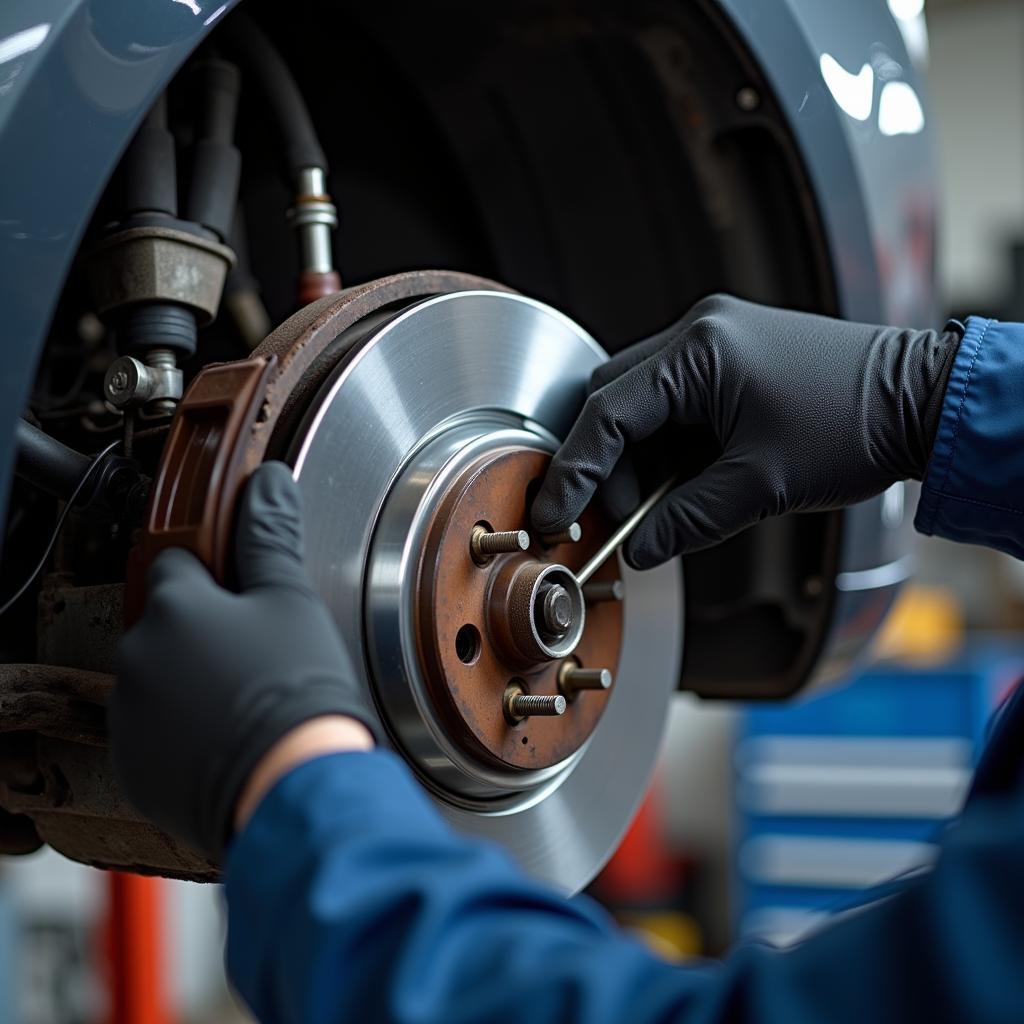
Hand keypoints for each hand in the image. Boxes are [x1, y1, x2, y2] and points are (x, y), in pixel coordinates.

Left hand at [110, 461, 377, 858]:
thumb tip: (265, 481)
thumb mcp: (291, 601)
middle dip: (201, 632)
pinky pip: (152, 733)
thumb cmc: (297, 690)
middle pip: (165, 625)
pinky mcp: (132, 766)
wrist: (291, 784)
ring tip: (242, 700)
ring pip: (157, 679)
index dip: (213, 574)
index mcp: (174, 605)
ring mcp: (129, 714)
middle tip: (254, 653)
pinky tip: (225, 737)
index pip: (177, 563)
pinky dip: (179, 732)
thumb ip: (269, 536)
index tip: (241, 596)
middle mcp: (136, 655)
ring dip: (187, 681)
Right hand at [532, 294, 959, 568]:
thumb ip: (687, 520)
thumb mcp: (760, 486)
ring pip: (640, 402)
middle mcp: (699, 331)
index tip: (556, 512)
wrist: (922, 401)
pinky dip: (666, 444)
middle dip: (605, 465)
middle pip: (613, 400)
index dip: (576, 470)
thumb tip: (639, 547)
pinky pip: (673, 400)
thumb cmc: (854, 426)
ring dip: (637, 458)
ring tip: (657, 507)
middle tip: (616, 518)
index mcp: (699, 352)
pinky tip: (680, 481)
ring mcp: (715, 339)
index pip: (608, 413)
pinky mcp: (730, 355)